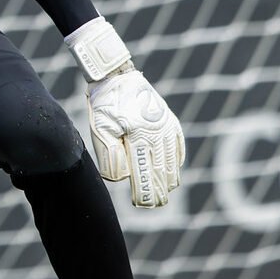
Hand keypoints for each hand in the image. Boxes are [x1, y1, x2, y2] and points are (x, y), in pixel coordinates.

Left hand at [65, 16, 184, 206]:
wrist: (116, 75)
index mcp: (140, 136)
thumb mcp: (101, 129)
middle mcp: (159, 133)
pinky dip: (176, 161)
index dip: (144, 191)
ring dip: (169, 178)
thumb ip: (111, 156)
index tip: (140, 203)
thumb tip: (124, 178)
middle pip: (163, 171)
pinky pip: (178, 146)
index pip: (146, 173)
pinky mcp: (170, 121)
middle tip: (153, 204)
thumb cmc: (104, 103)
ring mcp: (167, 127)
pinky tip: (172, 170)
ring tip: (163, 191)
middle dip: (158, 190)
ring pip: (173, 161)